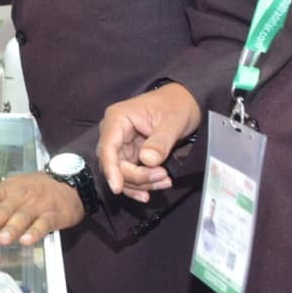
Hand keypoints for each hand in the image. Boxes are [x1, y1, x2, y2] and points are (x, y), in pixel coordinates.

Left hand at [0, 172, 84, 245]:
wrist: (68, 183)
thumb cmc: (36, 189)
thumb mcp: (16, 188)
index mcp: (9, 188)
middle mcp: (21, 195)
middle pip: (5, 207)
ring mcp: (37, 205)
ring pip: (23, 216)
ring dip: (12, 228)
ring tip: (2, 239)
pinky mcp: (52, 215)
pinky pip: (43, 224)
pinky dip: (34, 232)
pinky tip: (26, 240)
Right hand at [97, 83, 201, 201]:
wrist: (184, 102)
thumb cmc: (176, 106)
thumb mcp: (172, 122)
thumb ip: (159, 143)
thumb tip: (147, 162)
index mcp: (118, 118)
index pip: (107, 147)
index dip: (111, 168)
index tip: (117, 187)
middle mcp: (114, 132)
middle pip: (114, 162)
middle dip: (135, 177)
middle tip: (162, 178)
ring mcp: (121, 144)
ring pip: (121, 171)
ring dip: (140, 182)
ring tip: (165, 181)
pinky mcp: (130, 153)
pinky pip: (129, 172)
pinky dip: (140, 183)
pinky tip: (151, 190)